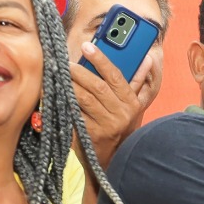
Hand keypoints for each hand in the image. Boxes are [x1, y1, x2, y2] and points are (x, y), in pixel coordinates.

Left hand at [71, 45, 155, 166]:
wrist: (113, 157)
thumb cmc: (121, 125)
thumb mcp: (133, 105)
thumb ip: (138, 81)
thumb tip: (148, 59)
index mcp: (132, 103)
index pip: (116, 76)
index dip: (101, 60)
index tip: (88, 46)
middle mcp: (121, 114)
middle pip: (97, 87)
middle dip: (79, 71)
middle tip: (65, 61)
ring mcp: (106, 125)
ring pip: (84, 99)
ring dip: (69, 84)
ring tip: (59, 74)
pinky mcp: (90, 134)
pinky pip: (74, 113)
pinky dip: (64, 101)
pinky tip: (55, 92)